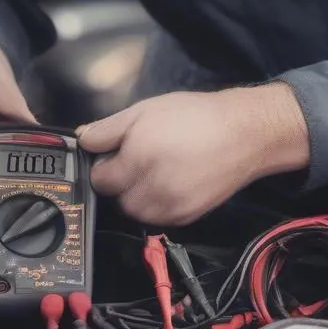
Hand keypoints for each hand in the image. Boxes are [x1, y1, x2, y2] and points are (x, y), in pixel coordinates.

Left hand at [78, 84, 308, 226]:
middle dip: (119, 181)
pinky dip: (156, 204)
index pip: (99, 178)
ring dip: (136, 195)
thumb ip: (108, 128)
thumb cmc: (194, 116)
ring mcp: (170, 207)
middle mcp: (152, 188)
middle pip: (115, 198)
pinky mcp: (186, 218)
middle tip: (137, 159)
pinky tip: (170, 182)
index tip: (114, 153)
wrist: (244, 134)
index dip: (103, 163)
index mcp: (138, 157)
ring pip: (135, 212)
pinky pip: (157, 219)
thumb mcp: (145, 110)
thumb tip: (83, 140)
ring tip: (154, 171)